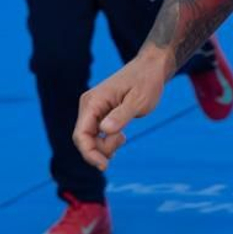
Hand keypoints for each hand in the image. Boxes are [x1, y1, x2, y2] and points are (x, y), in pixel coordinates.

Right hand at [74, 52, 169, 171]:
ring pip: (90, 138)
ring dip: (105, 145)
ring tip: (124, 137)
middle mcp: (89, 105)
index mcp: (93, 101)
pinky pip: (96, 133)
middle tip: (123, 140)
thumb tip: (104, 130)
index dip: (89, 153)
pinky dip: (106, 140)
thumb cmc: (147, 81)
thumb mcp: (138, 100)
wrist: (151, 68)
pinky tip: (120, 138)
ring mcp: (93, 108)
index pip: (81, 135)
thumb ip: (121, 115)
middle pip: (84, 139)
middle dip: (101, 149)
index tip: (104, 165)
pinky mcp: (100, 112)